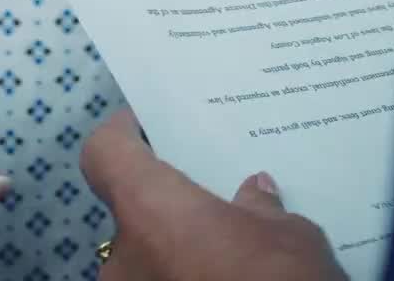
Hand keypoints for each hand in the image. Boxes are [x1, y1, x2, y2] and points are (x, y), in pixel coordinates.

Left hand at [81, 111, 345, 279]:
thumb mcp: (289, 238)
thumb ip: (261, 210)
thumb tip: (253, 193)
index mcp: (148, 213)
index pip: (104, 154)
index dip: (124, 135)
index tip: (151, 127)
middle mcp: (124, 261)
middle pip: (132, 215)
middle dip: (169, 213)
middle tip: (214, 203)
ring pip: (146, 265)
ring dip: (177, 258)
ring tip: (229, 255)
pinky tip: (225, 280)